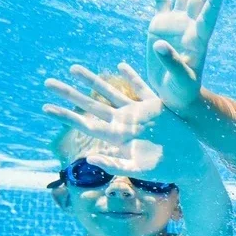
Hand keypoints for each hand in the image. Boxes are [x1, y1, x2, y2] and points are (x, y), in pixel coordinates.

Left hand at [42, 63, 199, 177]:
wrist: (190, 162)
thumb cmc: (165, 170)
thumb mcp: (138, 169)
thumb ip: (114, 164)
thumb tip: (89, 158)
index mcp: (117, 136)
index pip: (85, 123)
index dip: (65, 116)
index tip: (45, 108)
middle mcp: (124, 122)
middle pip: (91, 105)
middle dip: (69, 94)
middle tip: (47, 83)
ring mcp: (139, 113)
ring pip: (110, 92)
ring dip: (92, 80)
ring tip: (73, 69)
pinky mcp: (156, 106)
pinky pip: (141, 87)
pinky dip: (131, 76)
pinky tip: (120, 65)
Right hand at [146, 0, 224, 111]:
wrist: (173, 92)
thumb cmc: (183, 90)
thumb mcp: (181, 79)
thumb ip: (172, 62)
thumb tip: (160, 45)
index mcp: (198, 40)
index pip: (208, 18)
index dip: (213, 4)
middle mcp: (189, 27)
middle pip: (198, 0)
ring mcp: (176, 23)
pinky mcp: (161, 24)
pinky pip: (161, 1)